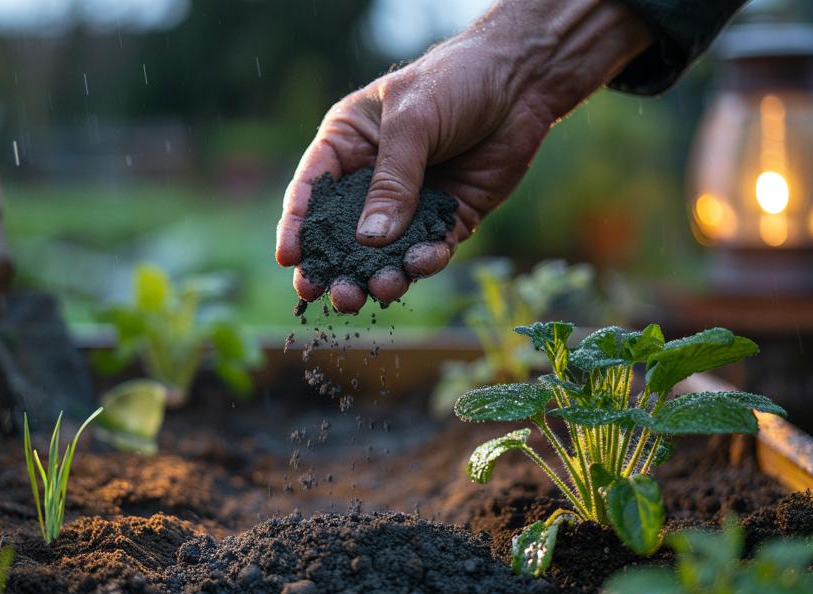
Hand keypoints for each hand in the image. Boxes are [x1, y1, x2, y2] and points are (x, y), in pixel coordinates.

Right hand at [275, 0, 650, 312]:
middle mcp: (373, 179)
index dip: (297, 226)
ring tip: (378, 290)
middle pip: (343, 233)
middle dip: (336, 266)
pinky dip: (425, 262)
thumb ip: (392, 180)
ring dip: (378, 275)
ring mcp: (410, 203)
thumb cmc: (456, 81)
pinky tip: (421, 265)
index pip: (312, 191)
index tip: (290, 259)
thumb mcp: (413, 120)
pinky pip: (430, 249)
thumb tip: (370, 239)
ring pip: (385, 252)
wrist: (522, 82)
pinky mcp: (447, 218)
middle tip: (332, 294)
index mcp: (348, 144)